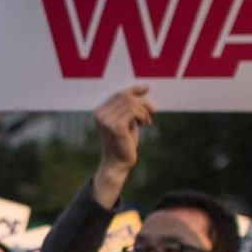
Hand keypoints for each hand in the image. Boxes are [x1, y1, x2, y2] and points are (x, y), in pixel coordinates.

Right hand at [93, 85, 152, 206]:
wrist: (118, 163)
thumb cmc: (123, 143)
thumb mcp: (126, 121)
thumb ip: (128, 108)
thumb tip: (142, 90)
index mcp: (99, 112)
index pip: (118, 94)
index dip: (134, 89)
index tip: (147, 88)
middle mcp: (100, 114)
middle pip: (125, 97)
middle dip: (142, 102)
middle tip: (152, 111)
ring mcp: (106, 120)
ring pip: (131, 103)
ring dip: (144, 111)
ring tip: (147, 121)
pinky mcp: (115, 126)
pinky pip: (134, 112)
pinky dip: (143, 116)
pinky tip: (145, 124)